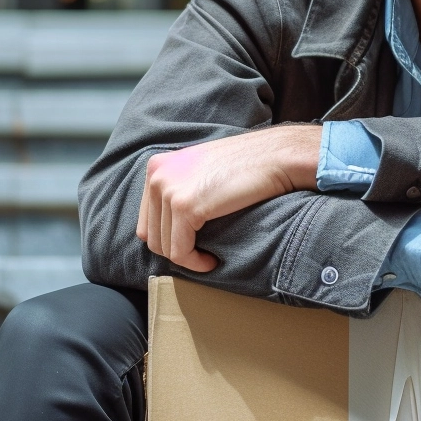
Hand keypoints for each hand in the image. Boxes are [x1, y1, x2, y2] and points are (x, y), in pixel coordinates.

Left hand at [136, 125, 320, 271]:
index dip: (168, 238)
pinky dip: (195, 263)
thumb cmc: (245, 166)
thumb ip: (179, 188)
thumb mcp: (199, 171)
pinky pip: (179, 252)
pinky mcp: (185, 207)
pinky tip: (212, 261)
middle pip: (150, 235)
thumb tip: (167, 227)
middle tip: (202, 254)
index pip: (146, 219)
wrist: (274, 157)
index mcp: (156, 166)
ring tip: (209, 257)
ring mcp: (168, 189)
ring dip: (187, 259)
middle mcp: (156, 175)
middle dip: (176, 250)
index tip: (193, 244)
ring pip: (164, 247)